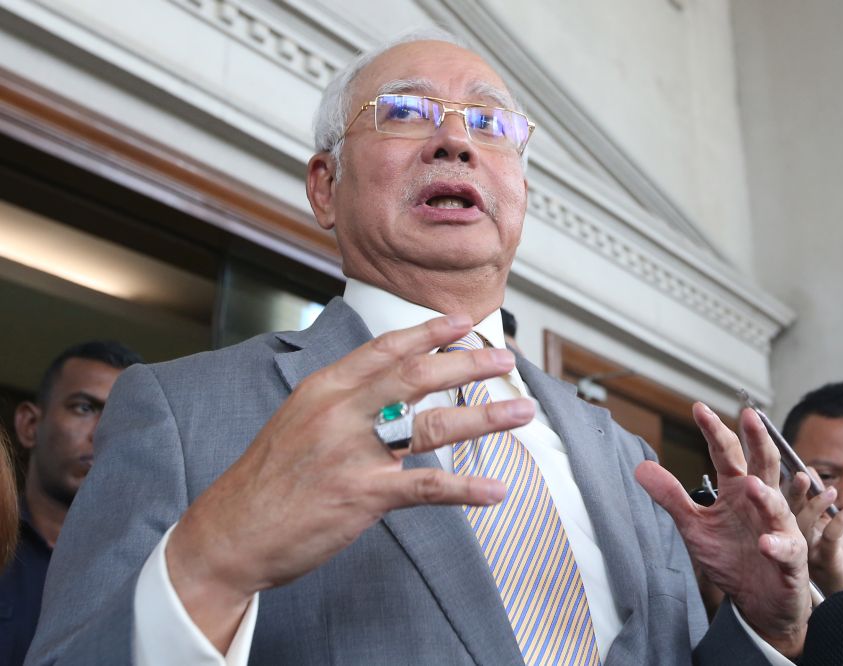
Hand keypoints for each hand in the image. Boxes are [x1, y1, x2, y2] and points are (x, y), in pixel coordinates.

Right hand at [166, 315, 533, 650]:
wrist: (227, 533)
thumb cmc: (265, 479)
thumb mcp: (295, 420)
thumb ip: (340, 400)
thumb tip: (383, 385)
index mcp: (324, 388)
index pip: (386, 348)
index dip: (429, 332)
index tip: (462, 322)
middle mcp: (340, 412)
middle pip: (417, 376)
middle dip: (468, 364)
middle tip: (505, 359)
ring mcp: (353, 453)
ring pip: (432, 425)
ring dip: (484, 417)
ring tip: (521, 412)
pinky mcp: (362, 495)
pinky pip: (427, 487)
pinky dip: (466, 489)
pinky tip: (496, 490)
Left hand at [636, 404, 810, 657]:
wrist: (758, 602)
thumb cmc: (731, 558)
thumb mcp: (694, 525)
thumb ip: (672, 496)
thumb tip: (640, 467)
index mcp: (737, 489)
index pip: (726, 454)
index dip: (714, 431)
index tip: (699, 407)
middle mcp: (761, 502)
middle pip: (763, 464)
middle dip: (758, 440)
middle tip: (750, 415)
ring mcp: (779, 528)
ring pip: (776, 506)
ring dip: (765, 496)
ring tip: (752, 486)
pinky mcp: (790, 559)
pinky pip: (785, 549)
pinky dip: (776, 546)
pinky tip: (765, 544)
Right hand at [787, 470, 842, 593]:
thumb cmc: (835, 555)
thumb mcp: (826, 521)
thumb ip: (817, 497)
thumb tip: (808, 470)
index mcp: (790, 528)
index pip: (781, 502)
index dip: (784, 484)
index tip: (792, 465)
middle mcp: (794, 540)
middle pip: (786, 513)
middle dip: (793, 493)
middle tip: (800, 475)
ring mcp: (808, 552)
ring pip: (805, 525)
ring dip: (817, 505)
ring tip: (831, 491)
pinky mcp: (827, 562)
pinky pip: (830, 538)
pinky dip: (842, 520)